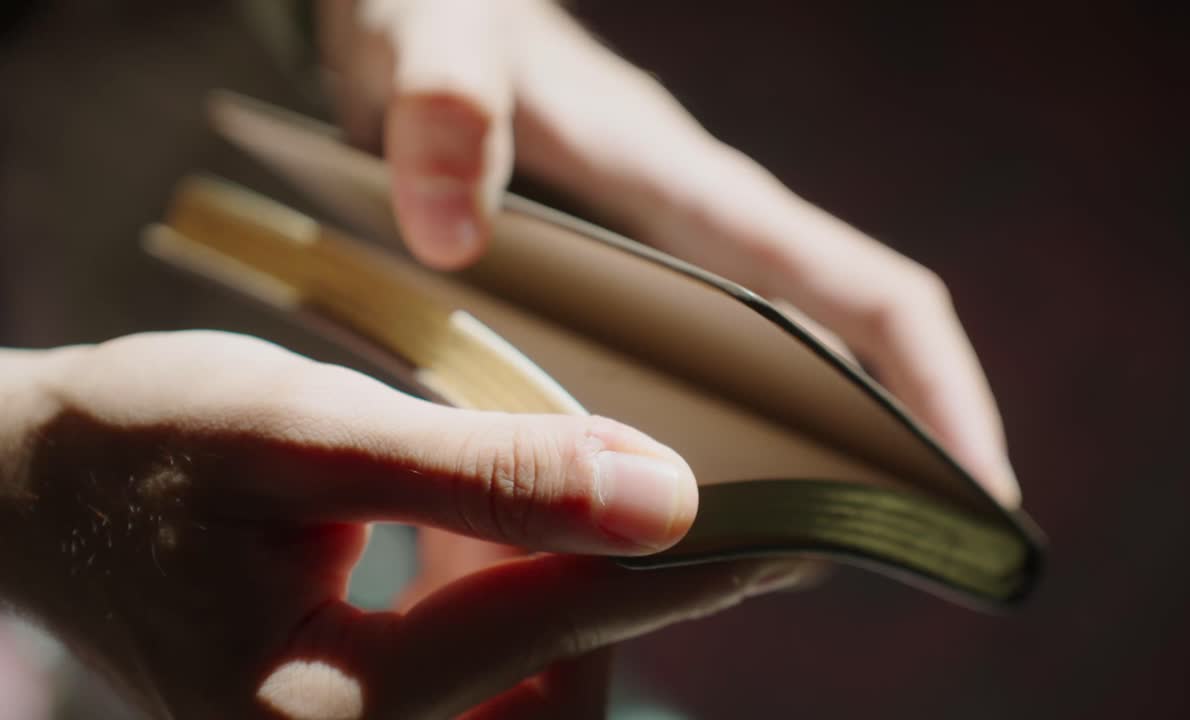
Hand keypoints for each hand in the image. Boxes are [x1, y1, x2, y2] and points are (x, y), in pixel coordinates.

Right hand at [0, 332, 813, 718]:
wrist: (43, 490)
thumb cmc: (147, 445)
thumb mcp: (304, 433)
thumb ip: (481, 472)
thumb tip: (660, 498)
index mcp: (317, 718)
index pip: (550, 631)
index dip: (672, 567)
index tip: (788, 529)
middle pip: (549, 695)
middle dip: (594, 590)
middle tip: (614, 484)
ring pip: (526, 701)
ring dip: (549, 602)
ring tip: (502, 502)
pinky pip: (482, 695)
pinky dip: (506, 619)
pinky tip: (464, 546)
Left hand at [320, 0, 1019, 508]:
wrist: (419, 16)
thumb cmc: (439, 16)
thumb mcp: (431, 38)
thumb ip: (445, 108)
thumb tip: (455, 232)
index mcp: (686, 189)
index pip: (856, 290)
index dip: (936, 386)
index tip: (981, 487)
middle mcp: (697, 240)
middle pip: (840, 356)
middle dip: (892, 457)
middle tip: (903, 570)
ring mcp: (661, 272)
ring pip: (767, 384)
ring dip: (803, 471)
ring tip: (788, 575)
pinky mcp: (614, 297)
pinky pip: (687, 389)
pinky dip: (710, 456)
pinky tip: (662, 522)